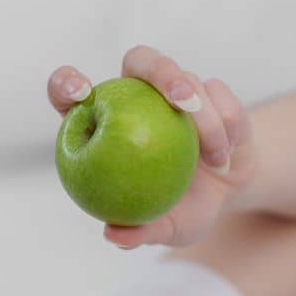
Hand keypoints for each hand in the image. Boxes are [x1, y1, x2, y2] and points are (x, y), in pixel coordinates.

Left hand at [47, 45, 255, 248]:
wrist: (225, 199)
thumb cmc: (180, 211)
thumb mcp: (162, 229)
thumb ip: (138, 232)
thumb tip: (114, 235)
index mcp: (106, 121)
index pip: (72, 91)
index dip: (66, 82)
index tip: (78, 92)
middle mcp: (139, 96)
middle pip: (140, 60)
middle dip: (161, 71)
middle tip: (182, 103)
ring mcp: (177, 90)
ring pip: (189, 78)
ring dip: (206, 118)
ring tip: (215, 158)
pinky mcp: (213, 92)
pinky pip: (222, 92)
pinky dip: (229, 120)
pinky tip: (229, 152)